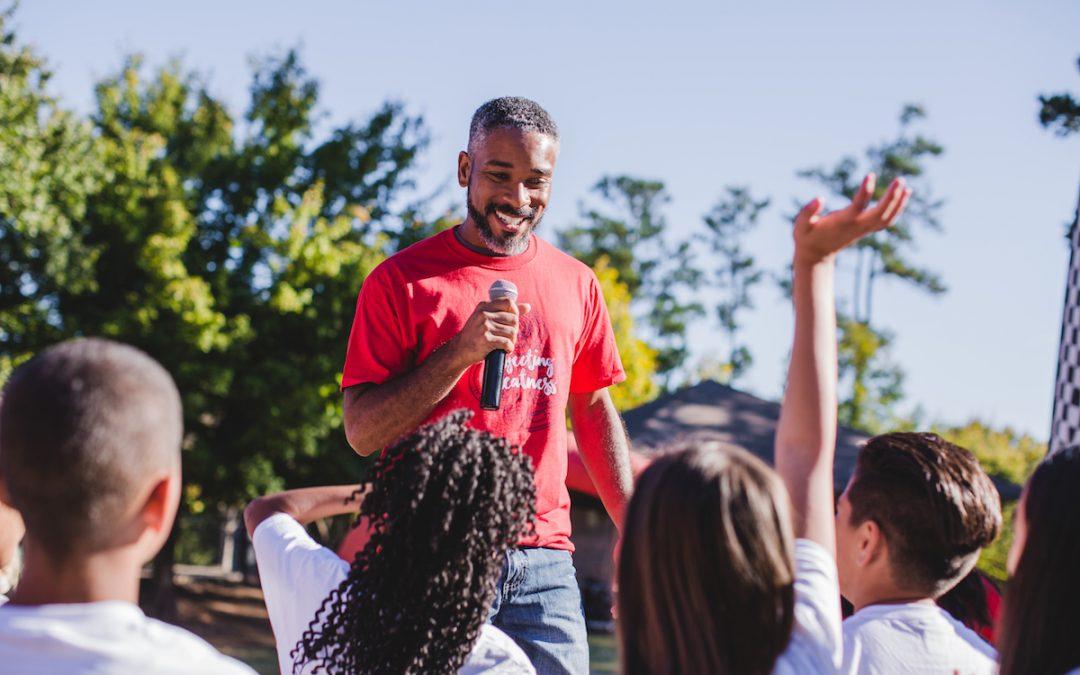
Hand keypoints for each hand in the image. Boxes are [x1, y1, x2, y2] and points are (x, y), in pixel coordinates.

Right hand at [448, 297, 531, 367]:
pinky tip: (504, 350)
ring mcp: (484, 326)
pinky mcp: (486, 340)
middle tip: (508, 337)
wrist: (459, 349)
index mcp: (484, 306)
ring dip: (512, 341)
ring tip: (505, 344)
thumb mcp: (486, 318)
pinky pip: (507, 343)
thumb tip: (528, 306)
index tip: (513, 321)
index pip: (508, 302)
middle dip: (514, 330)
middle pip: (513, 319)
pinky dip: (509, 348)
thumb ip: (506, 311)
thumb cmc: (475, 333)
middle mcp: (484, 314)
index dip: (515, 311)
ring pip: (512, 332)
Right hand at [793, 174, 911, 265]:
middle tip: (900, 180)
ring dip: (899, 203)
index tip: (871, 175)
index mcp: (842, 223)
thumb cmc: (806, 237)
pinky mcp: (866, 229)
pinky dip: (898, 208)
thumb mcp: (800, 225)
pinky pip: (887, 220)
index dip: (865, 192)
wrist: (816, 255)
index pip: (858, 207)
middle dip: (892, 198)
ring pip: (887, 218)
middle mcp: (856, 226)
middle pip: (880, 214)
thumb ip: (806, 212)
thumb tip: (819, 198)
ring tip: (906, 185)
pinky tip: (905, 194)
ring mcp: (863, 229)